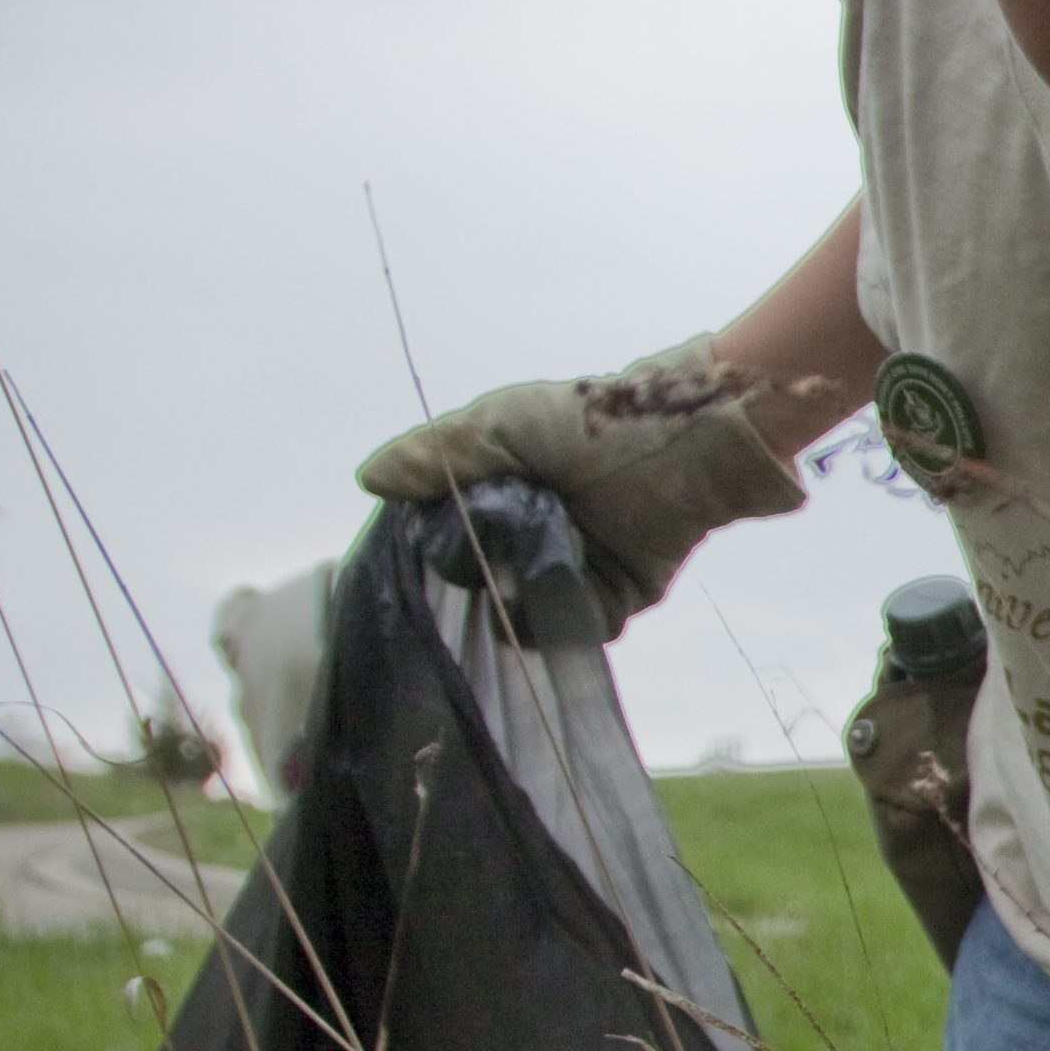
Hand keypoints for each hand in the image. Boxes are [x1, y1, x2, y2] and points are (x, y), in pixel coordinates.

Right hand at [357, 335, 807, 617]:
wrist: (681, 440)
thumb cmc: (587, 419)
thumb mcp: (496, 424)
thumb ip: (432, 455)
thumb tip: (369, 479)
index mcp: (502, 498)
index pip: (447, 539)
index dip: (430, 550)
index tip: (419, 553)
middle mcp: (533, 539)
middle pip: (480, 583)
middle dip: (474, 579)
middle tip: (481, 560)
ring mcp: (573, 573)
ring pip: (521, 614)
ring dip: (513, 604)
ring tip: (518, 576)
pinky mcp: (616, 600)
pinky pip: (573, 631)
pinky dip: (559, 625)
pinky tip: (547, 605)